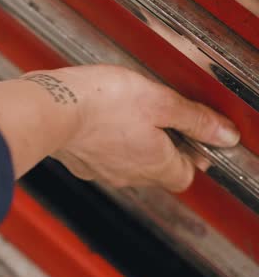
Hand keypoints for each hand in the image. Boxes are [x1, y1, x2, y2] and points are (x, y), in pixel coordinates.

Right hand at [38, 65, 239, 191]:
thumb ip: (195, 119)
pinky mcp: (77, 162)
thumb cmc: (102, 103)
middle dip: (162, 148)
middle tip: (159, 119)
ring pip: (127, 164)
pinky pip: (99, 157)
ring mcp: (100, 171)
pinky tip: (100, 121)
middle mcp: (128, 175)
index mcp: (155, 164)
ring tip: (127, 115)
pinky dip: (104, 143)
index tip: (192, 133)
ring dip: (131, 145)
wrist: (50, 106)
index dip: (193, 154)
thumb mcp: (161, 101)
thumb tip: (226, 135)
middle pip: (157, 171)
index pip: (187, 174)